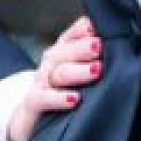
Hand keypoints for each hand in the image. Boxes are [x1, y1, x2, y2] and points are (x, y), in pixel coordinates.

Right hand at [7, 15, 102, 140]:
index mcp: (63, 49)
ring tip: (97, 70)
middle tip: (100, 46)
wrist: (27, 111)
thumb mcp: (73, 67)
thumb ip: (89, 54)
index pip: (74, 34)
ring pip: (60, 73)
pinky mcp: (34, 102)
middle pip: (66, 50)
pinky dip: (58, 98)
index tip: (100, 28)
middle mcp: (52, 62)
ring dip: (79, 71)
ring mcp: (42, 81)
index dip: (85, 29)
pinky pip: (44, 98)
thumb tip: (113, 39)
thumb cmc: (60, 87)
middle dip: (83, 47)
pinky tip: (74, 99)